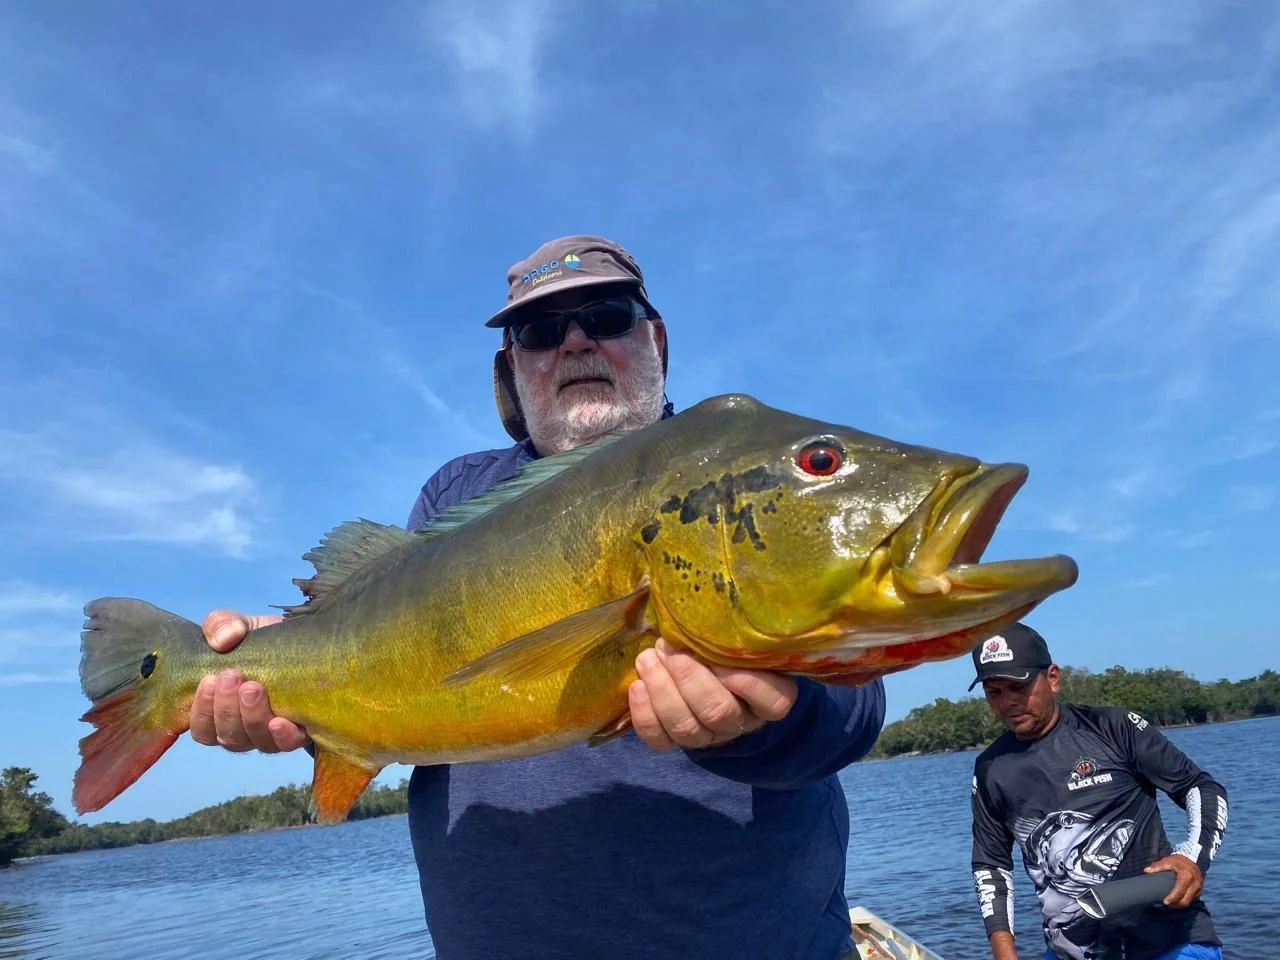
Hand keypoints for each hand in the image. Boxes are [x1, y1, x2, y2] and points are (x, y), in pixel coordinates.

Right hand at [189, 610, 310, 753]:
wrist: (306, 644)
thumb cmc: (262, 642)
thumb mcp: (240, 626)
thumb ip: (221, 625)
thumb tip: (224, 639)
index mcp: (220, 711)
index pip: (203, 729)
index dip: (202, 711)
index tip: (210, 680)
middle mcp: (244, 729)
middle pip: (227, 736)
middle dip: (226, 708)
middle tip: (233, 676)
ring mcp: (271, 733)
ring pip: (254, 741)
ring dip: (251, 716)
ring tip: (254, 687)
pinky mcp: (299, 731)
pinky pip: (287, 744)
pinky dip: (282, 736)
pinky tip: (280, 721)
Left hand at [629, 637, 797, 750]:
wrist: (698, 667)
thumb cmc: (723, 648)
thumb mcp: (737, 640)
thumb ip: (732, 634)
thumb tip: (707, 610)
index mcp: (766, 699)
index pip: (774, 702)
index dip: (747, 683)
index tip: (718, 655)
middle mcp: (739, 721)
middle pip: (718, 712)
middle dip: (689, 679)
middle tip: (668, 649)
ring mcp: (707, 736)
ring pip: (687, 728)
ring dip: (662, 690)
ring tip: (647, 658)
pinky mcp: (675, 742)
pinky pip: (660, 740)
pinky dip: (645, 714)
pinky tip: (638, 686)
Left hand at [1145, 853, 1202, 907]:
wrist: (1191, 858)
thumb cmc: (1177, 860)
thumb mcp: (1167, 861)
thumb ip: (1157, 866)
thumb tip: (1146, 870)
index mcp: (1187, 876)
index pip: (1180, 891)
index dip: (1172, 898)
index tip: (1164, 902)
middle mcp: (1195, 883)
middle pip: (1186, 900)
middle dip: (1176, 905)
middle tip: (1166, 905)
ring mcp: (1199, 888)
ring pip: (1189, 902)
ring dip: (1179, 905)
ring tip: (1170, 904)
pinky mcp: (1199, 890)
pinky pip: (1192, 899)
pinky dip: (1184, 901)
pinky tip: (1177, 901)